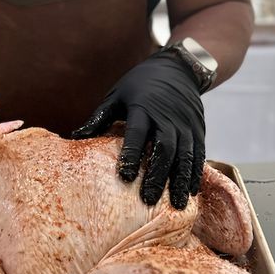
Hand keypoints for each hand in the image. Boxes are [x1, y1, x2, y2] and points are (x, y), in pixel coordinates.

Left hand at [70, 52, 205, 209]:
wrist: (177, 68)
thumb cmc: (139, 84)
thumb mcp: (117, 95)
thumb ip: (99, 118)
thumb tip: (75, 136)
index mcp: (144, 107)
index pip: (138, 133)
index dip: (132, 154)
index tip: (126, 177)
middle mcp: (168, 117)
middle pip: (165, 148)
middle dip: (158, 175)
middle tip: (148, 200)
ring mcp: (186, 124)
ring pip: (185, 155)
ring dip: (181, 180)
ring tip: (176, 205)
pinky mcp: (198, 129)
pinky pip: (199, 154)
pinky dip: (195, 174)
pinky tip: (190, 192)